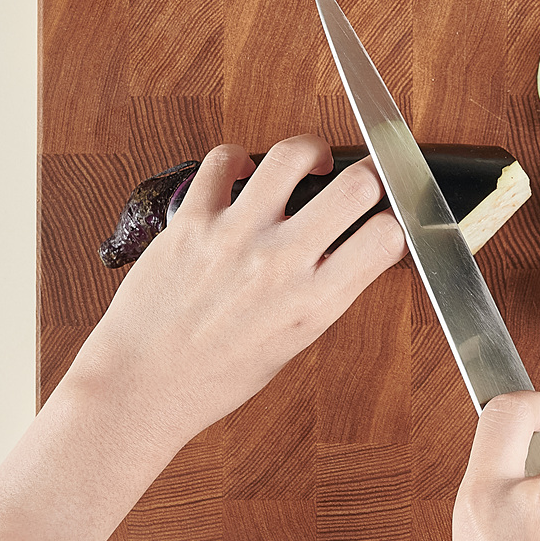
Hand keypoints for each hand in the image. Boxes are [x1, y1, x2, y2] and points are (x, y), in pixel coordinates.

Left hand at [65, 134, 406, 450]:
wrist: (141, 388)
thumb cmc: (214, 378)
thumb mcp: (293, 345)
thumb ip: (324, 295)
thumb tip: (352, 255)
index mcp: (313, 303)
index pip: (387, 236)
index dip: (398, 220)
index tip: (389, 218)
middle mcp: (280, 263)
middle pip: (357, 185)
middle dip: (371, 175)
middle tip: (362, 181)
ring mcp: (235, 237)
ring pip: (293, 156)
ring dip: (311, 152)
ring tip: (311, 162)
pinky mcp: (192, 222)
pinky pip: (223, 161)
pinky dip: (238, 158)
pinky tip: (244, 171)